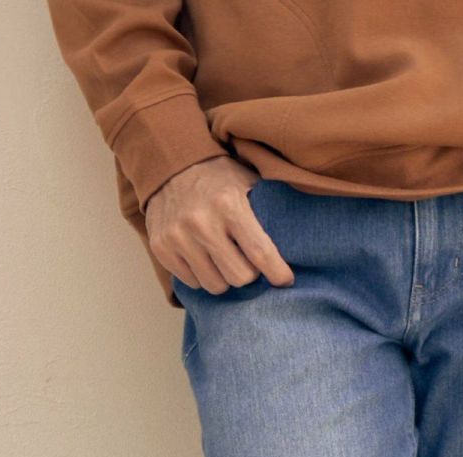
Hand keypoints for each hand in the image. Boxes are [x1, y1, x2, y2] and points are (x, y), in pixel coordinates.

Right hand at [146, 156, 293, 293]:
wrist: (170, 164)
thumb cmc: (219, 177)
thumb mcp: (247, 182)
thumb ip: (269, 210)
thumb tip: (301, 241)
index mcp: (228, 205)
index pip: (260, 253)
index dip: (277, 273)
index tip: (285, 280)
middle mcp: (201, 222)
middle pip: (239, 277)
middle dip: (248, 273)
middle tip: (247, 260)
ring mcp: (177, 236)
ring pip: (215, 285)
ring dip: (225, 276)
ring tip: (224, 257)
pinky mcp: (161, 247)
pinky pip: (192, 282)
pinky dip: (202, 274)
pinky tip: (203, 256)